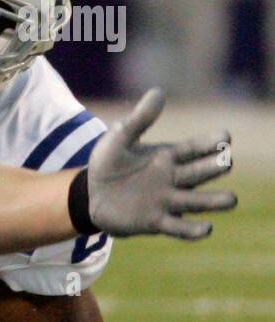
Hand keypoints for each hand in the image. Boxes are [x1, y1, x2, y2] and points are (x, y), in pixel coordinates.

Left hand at [86, 88, 235, 239]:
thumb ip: (139, 120)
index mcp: (168, 156)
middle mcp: (174, 179)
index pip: (196, 148)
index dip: (211, 143)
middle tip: (226, 162)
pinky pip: (178, 227)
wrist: (89, 195)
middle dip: (215, 167)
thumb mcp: (118, 139)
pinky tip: (206, 229)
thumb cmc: (107, 164)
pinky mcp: (155, 222)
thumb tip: (159, 92)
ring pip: (196, 201)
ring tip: (232, 200)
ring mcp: (167, 201)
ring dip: (214, 201)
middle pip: (201, 172)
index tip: (224, 137)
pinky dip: (192, 230)